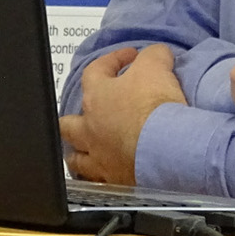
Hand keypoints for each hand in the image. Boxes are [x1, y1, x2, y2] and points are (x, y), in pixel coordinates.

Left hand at [60, 44, 186, 184]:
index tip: (130, 57)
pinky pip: (97, 181)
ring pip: (76, 157)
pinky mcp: (113, 180)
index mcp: (97, 97)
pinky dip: (99, 176)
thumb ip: (153, 56)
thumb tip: (156, 54)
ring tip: (88, 149)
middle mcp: (90, 128)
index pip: (95, 71)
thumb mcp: (156, 66)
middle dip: (77, 116)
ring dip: (80, 151)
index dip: (112, 60)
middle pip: (68, 122)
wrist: (166, 148)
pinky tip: (107, 175)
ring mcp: (98, 157)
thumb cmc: (155, 105)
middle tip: (93, 112)